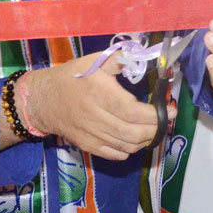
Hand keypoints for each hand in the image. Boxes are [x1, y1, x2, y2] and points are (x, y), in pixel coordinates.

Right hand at [22, 53, 161, 161]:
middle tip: (166, 121)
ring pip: (127, 146)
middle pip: (133, 133)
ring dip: (145, 140)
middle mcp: (96, 117)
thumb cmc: (71, 77)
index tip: (170, 111)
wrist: (42, 100)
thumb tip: (143, 57)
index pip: (134, 112)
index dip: (156, 116)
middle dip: (156, 130)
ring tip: (153, 129)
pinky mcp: (87, 146)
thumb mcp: (94, 61)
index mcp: (99, 93)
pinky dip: (129, 150)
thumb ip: (120, 59)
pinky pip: (114, 155)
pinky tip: (135, 138)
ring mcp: (91, 135)